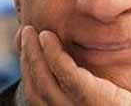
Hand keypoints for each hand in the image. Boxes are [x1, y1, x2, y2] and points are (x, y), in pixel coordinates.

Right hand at [16, 26, 130, 105]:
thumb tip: (73, 74)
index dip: (28, 72)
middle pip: (37, 90)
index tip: (26, 51)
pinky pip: (66, 73)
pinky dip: (53, 53)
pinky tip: (49, 37)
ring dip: (33, 53)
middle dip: (26, 60)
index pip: (38, 99)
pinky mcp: (95, 99)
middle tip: (24, 35)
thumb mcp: (106, 103)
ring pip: (44, 82)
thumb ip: (92, 93)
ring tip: (31, 32)